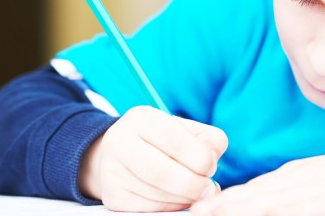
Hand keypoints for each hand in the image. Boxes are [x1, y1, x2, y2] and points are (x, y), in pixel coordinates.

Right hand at [78, 105, 227, 211]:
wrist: (120, 154)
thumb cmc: (162, 141)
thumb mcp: (185, 130)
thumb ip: (207, 140)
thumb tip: (212, 163)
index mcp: (143, 118)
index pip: (176, 140)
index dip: (200, 158)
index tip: (211, 168)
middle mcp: (120, 141)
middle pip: (161, 171)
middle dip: (193, 184)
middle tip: (208, 189)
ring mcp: (112, 170)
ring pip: (156, 193)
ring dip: (184, 198)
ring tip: (194, 193)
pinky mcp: (112, 196)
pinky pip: (148, 208)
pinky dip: (170, 207)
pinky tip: (176, 198)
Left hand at [191, 147, 324, 215]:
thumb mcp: (317, 184)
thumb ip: (291, 196)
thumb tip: (265, 206)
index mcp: (292, 175)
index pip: (250, 190)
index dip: (223, 202)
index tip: (198, 210)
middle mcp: (297, 178)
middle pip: (252, 195)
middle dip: (221, 207)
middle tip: (193, 214)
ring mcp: (315, 186)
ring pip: (270, 201)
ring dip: (240, 209)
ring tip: (213, 214)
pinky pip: (304, 208)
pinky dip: (281, 211)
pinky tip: (262, 212)